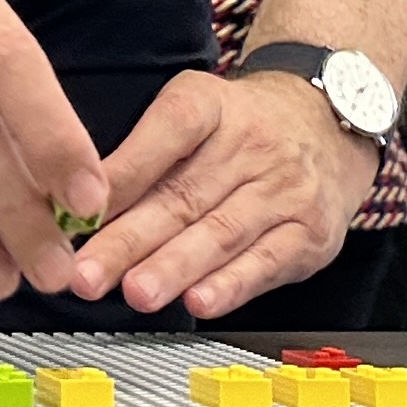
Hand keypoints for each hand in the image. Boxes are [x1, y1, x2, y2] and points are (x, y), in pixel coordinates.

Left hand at [69, 68, 373, 317]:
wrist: (330, 122)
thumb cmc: (242, 126)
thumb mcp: (194, 109)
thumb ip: (141, 155)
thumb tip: (76, 205)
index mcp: (210, 105)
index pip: (166, 132)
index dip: (122, 173)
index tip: (79, 210)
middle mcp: (251, 145)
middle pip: (183, 196)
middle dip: (129, 241)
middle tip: (88, 273)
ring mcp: (284, 190)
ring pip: (221, 232)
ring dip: (174, 267)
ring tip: (136, 291)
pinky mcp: (309, 233)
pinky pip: (266, 262)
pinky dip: (230, 285)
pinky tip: (199, 301)